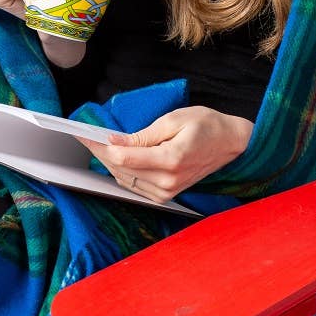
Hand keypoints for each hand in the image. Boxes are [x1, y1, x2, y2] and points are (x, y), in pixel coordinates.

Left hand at [72, 105, 254, 202]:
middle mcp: (168, 181)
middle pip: (120, 169)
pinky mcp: (166, 196)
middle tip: (85, 136)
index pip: (123, 157)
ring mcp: (167, 191)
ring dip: (110, 162)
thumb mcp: (174, 120)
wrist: (230, 144)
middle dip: (100, 152)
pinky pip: (134, 186)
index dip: (100, 145)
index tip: (84, 134)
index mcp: (171, 160)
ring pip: (124, 179)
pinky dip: (122, 172)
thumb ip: (142, 135)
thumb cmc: (206, 126)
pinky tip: (118, 158)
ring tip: (99, 144)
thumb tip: (114, 141)